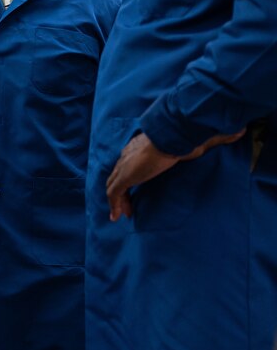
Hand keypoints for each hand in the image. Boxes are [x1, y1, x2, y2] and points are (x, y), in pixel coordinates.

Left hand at [106, 129, 245, 221]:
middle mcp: (128, 156)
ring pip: (114, 186)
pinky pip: (114, 193)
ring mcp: (125, 166)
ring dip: (118, 201)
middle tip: (127, 206)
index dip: (130, 177)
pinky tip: (117, 216)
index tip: (134, 188)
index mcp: (140, 147)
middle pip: (117, 175)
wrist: (172, 136)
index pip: (128, 164)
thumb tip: (236, 133)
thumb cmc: (184, 138)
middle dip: (121, 192)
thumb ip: (209, 142)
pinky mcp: (125, 176)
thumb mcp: (194, 143)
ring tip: (123, 214)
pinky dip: (115, 204)